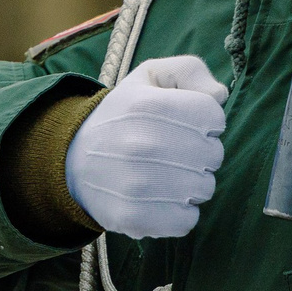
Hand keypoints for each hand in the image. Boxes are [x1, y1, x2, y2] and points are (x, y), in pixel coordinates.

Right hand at [64, 55, 226, 238]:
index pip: (213, 116)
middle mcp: (142, 144)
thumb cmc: (123, 116)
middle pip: (213, 155)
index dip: (206, 120)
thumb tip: (219, 95)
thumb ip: (189, 70)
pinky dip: (179, 213)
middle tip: (176, 151)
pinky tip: (160, 198)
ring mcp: (137, 184)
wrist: (73, 161)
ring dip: (191, 183)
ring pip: (203, 189)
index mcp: (148, 105)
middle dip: (201, 152)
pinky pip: (187, 220)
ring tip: (167, 174)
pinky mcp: (134, 218)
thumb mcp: (149, 77)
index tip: (187, 123)